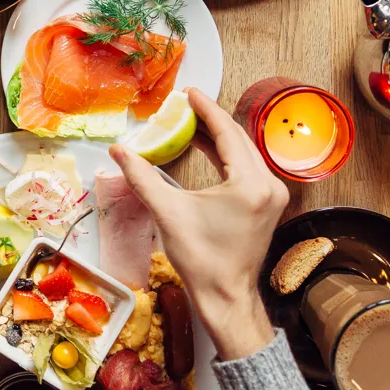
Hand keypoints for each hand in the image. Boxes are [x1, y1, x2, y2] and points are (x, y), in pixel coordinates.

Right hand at [109, 88, 289, 360]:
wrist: (227, 297)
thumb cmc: (201, 259)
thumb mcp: (167, 212)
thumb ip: (142, 176)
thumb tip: (118, 151)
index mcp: (249, 184)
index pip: (226, 134)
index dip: (206, 110)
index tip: (189, 93)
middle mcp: (268, 185)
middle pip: (238, 138)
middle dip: (211, 119)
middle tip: (186, 104)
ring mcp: (272, 195)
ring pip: (244, 151)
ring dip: (218, 135)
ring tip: (192, 121)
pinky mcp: (267, 204)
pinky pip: (247, 166)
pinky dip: (226, 153)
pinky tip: (206, 147)